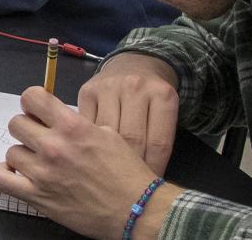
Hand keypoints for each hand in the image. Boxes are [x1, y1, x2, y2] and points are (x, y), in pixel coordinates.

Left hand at [0, 86, 178, 238]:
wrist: (136, 209)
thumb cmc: (127, 175)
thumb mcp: (108, 134)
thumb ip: (78, 124)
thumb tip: (56, 118)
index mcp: (72, 127)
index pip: (32, 98)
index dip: (32, 102)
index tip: (35, 109)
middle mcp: (54, 147)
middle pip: (16, 124)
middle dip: (27, 128)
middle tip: (38, 137)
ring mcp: (43, 172)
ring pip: (12, 151)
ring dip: (23, 154)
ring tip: (37, 161)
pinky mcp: (38, 196)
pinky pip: (2, 179)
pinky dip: (4, 174)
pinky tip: (14, 173)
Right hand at [77, 52, 181, 174]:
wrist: (135, 63)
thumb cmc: (152, 98)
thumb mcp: (165, 114)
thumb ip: (158, 140)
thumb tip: (146, 181)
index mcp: (163, 96)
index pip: (158, 143)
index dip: (152, 169)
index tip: (146, 187)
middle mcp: (136, 87)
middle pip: (131, 139)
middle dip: (128, 168)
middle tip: (125, 185)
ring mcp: (109, 87)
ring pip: (106, 133)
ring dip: (104, 157)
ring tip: (105, 173)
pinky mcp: (87, 90)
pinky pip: (86, 124)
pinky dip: (88, 141)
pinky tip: (90, 152)